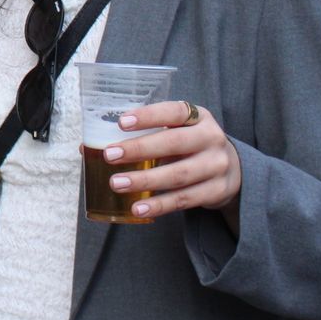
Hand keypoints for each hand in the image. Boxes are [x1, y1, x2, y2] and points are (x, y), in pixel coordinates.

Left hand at [101, 100, 240, 226]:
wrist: (232, 170)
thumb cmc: (190, 146)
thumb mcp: (176, 132)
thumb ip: (141, 135)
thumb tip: (88, 147)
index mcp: (199, 117)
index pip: (175, 111)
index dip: (149, 115)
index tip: (122, 122)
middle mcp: (211, 138)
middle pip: (175, 143)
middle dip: (140, 149)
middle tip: (110, 155)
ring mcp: (217, 166)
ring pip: (178, 174)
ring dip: (145, 180)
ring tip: (116, 183)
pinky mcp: (216, 191)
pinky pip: (184, 200)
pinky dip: (159, 205)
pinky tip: (137, 208)